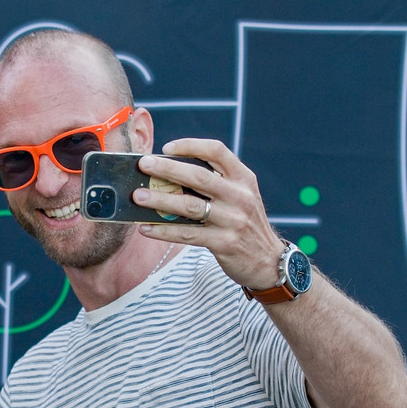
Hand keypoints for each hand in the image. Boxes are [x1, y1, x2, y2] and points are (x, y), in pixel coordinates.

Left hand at [132, 138, 285, 288]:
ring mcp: (233, 220)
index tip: (167, 147)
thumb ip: (215, 184)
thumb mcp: (240, 197)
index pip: (216, 151)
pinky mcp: (224, 243)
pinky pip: (188, 234)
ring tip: (138, 196)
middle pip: (199, 176)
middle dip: (167, 169)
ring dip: (160, 200)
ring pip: (190, 206)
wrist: (268, 261)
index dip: (191, 146)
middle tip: (143, 165)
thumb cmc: (244, 223)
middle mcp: (240, 196)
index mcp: (243, 178)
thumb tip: (167, 176)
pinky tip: (146, 228)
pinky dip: (164, 231)